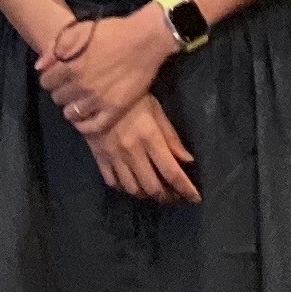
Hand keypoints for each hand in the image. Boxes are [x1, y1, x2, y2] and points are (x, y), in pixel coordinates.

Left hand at [39, 9, 173, 130]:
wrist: (145, 39)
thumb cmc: (111, 31)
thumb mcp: (78, 30)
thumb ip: (55, 47)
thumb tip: (39, 67)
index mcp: (69, 66)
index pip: (46, 83)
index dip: (51, 79)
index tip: (58, 78)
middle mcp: (81, 85)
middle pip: (57, 98)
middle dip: (61, 92)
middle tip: (71, 88)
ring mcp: (98, 99)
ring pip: (71, 114)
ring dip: (72, 108)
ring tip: (79, 102)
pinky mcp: (114, 109)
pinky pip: (93, 126)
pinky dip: (85, 125)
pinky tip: (85, 118)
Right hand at [84, 94, 199, 203]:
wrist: (94, 93)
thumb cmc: (132, 99)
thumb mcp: (156, 111)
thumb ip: (171, 137)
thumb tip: (188, 160)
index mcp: (150, 138)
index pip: (172, 172)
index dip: (186, 189)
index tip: (195, 198)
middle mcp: (132, 152)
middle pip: (152, 186)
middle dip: (167, 197)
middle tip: (175, 195)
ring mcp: (114, 156)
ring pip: (133, 188)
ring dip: (147, 195)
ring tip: (155, 191)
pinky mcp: (99, 157)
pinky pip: (112, 182)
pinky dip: (124, 188)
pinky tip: (132, 184)